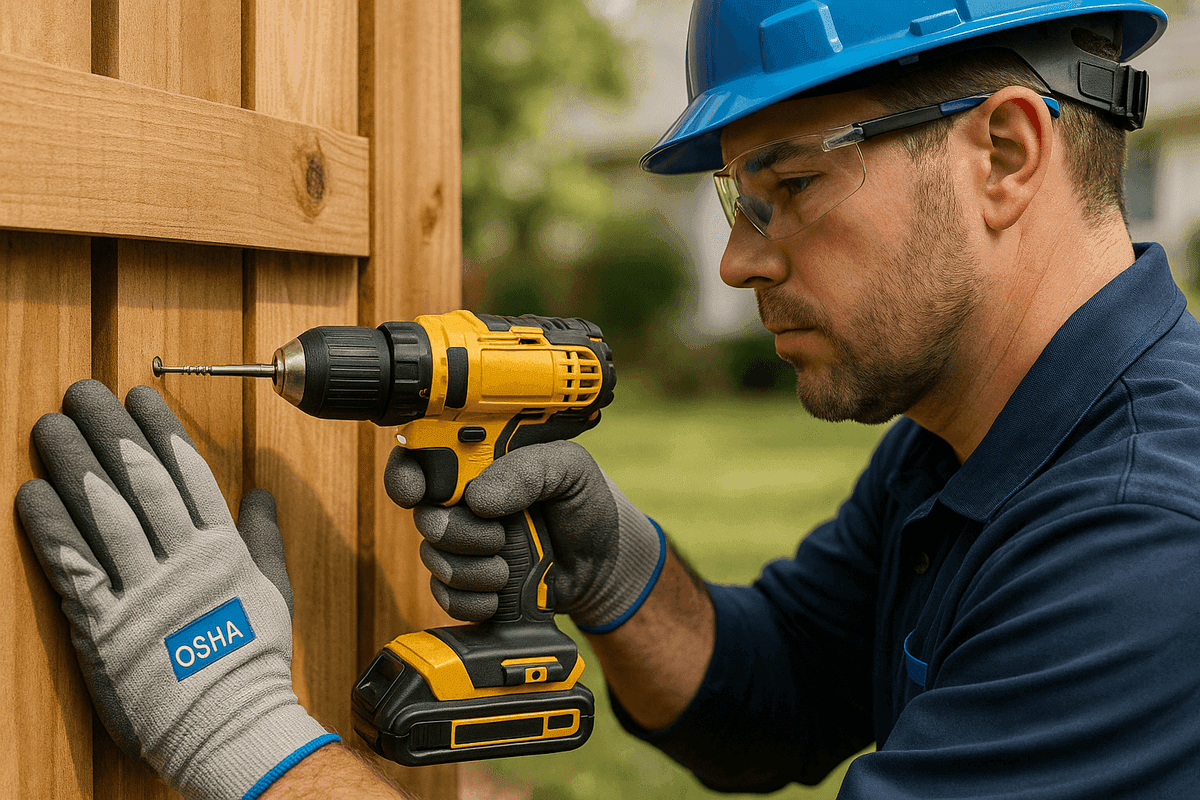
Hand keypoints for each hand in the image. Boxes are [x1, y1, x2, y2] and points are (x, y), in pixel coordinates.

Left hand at [15, 380, 336, 799]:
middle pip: (139, 482)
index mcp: (222, 549)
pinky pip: (74, 566)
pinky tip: (33, 494)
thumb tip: (261, 495)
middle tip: (83, 394)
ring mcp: (142, 590)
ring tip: (51, 427)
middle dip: (109, 430)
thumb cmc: (254, 659)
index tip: (138, 395)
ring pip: (103, 513)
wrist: (229, 721)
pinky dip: (51, 528)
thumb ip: (263, 538)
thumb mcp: (273, 591)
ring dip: (73, 464)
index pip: (187, 474)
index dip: (159, 429)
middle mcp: (181, 561)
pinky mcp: (106, 624)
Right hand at [384, 441, 664, 631]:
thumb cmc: (585, 505)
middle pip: (424, 515)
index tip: (417, 493)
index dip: (406, 475)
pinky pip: (445, 596)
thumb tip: (478, 497)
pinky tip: (502, 593)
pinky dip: (473, 601)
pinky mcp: (468, 584)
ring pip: (435, 558)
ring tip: (510, 567)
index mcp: (481, 462)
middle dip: (458, 533)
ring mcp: (464, 544)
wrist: (603, 563)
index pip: (421, 457)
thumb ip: (528, 470)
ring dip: (473, 570)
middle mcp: (463, 501)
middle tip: (497, 537)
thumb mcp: (570, 469)